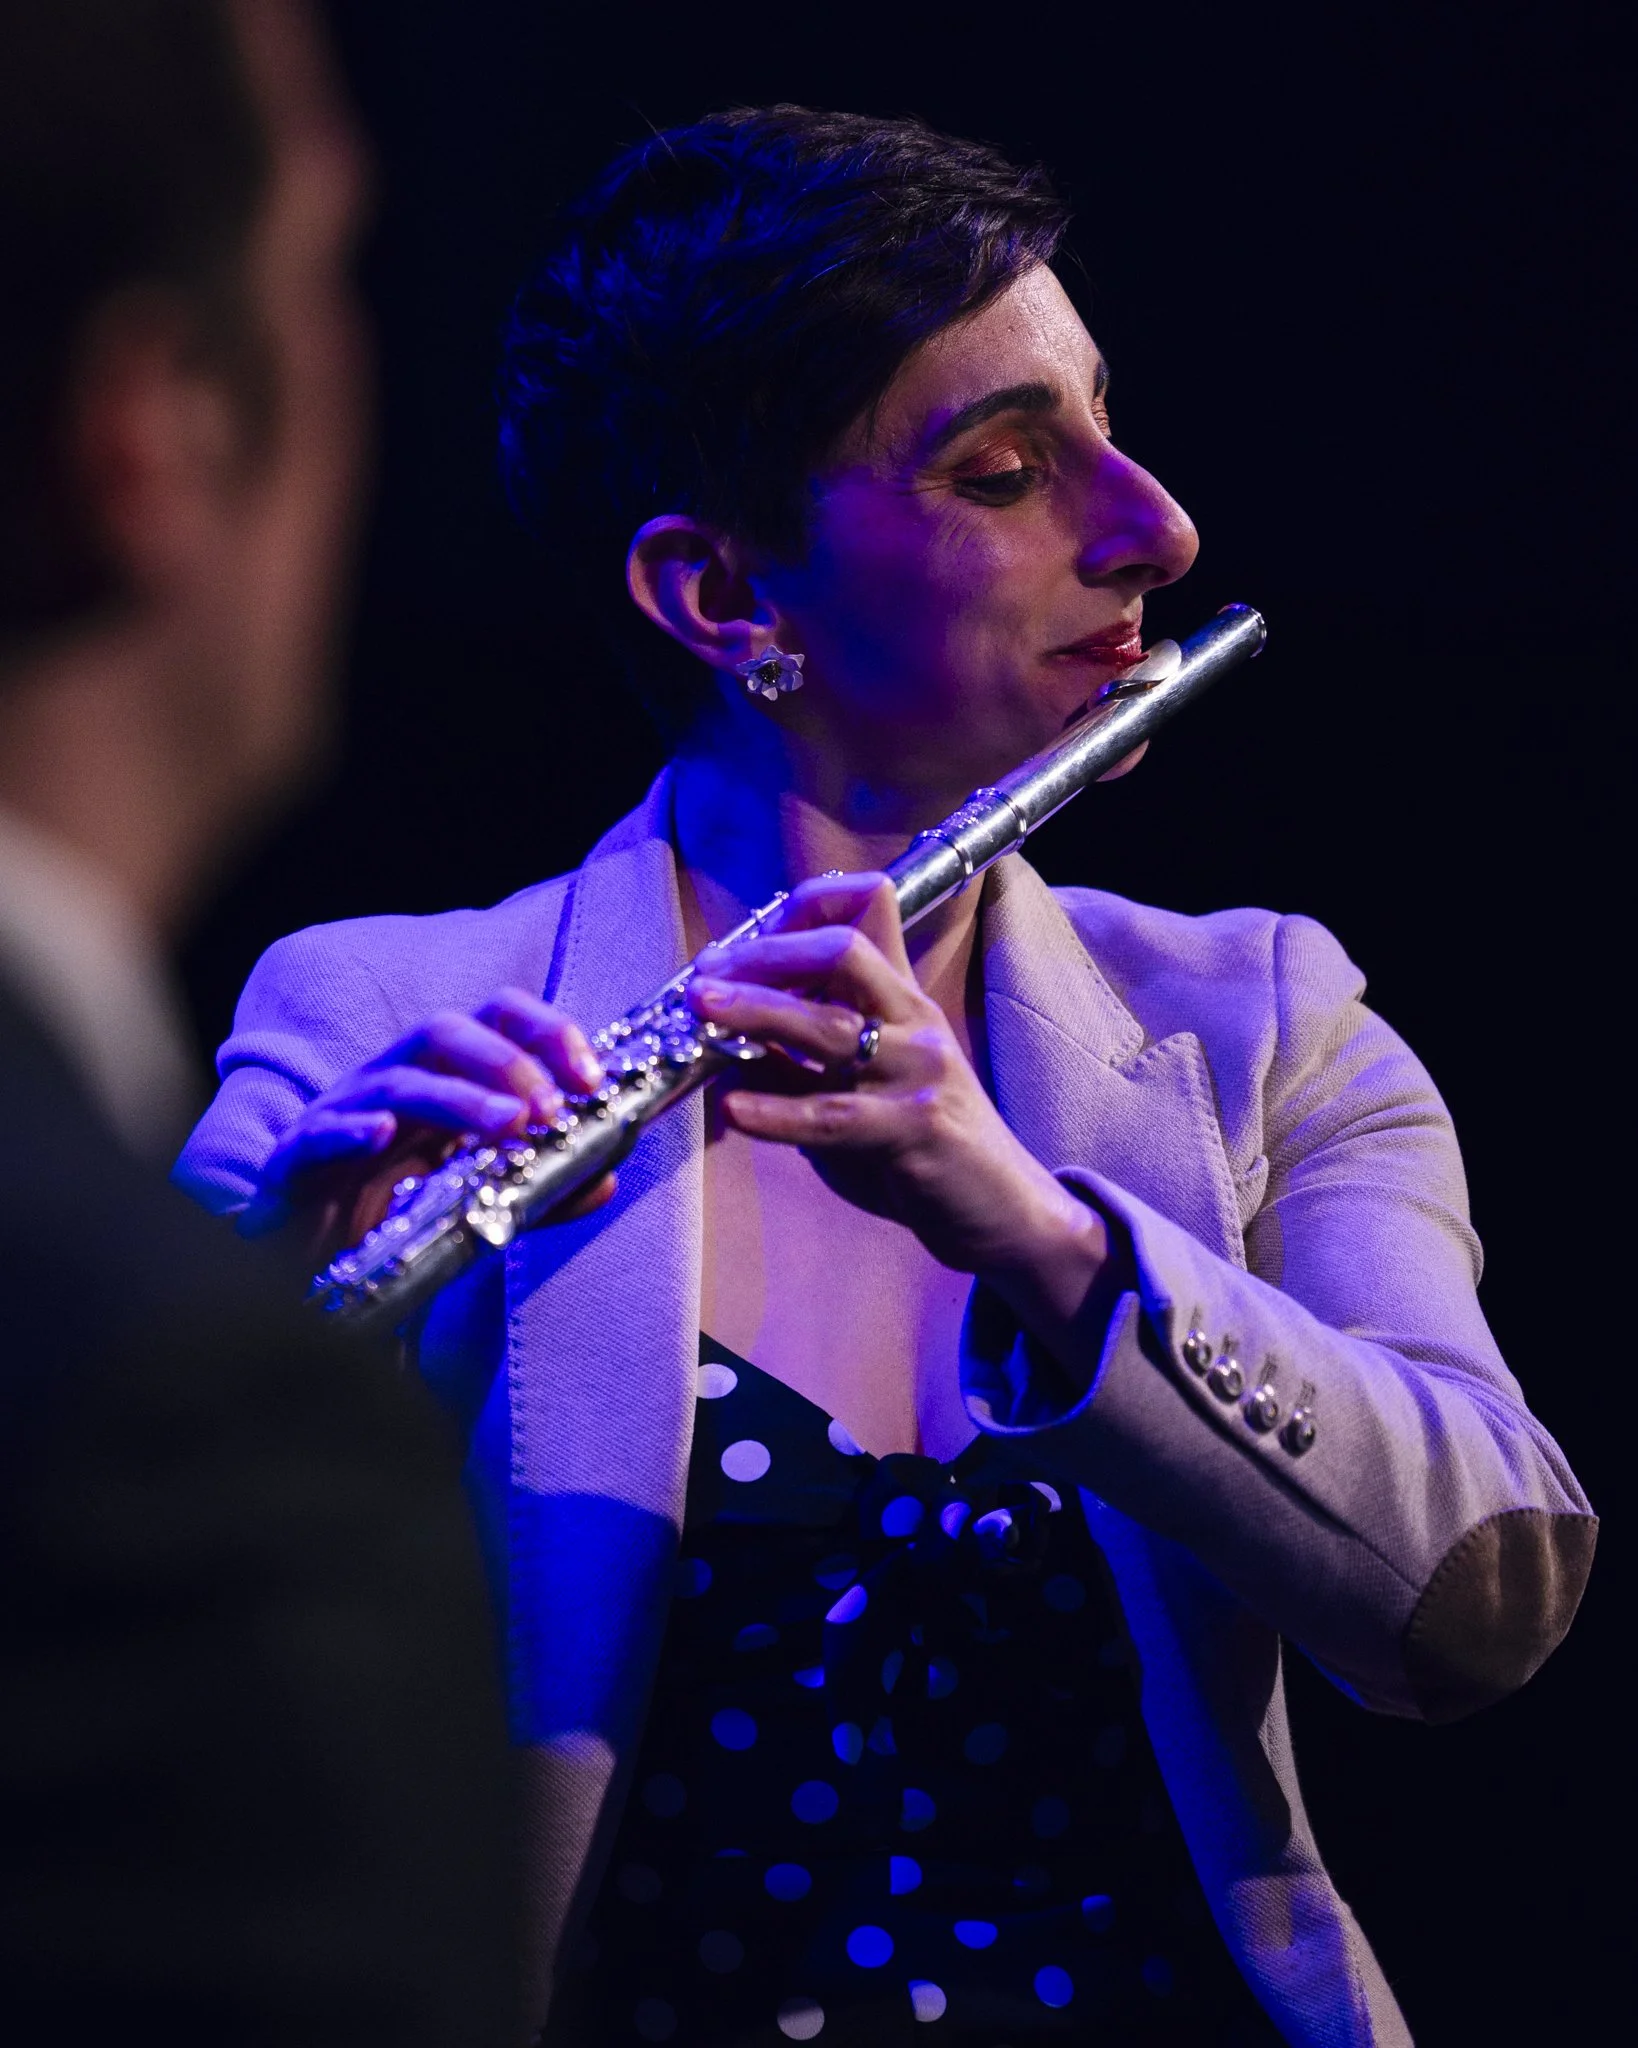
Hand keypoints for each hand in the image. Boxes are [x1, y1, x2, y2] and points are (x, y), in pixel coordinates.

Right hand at [244, 987, 614, 1258]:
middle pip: (446, 1032)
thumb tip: (602, 1178)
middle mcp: (391, 1082)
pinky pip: (318, 1134)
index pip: (495, 1020)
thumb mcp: (483, 1201)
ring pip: (397, 1081)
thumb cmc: (390, 1215)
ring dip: (459, 1098)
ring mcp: (340, 1116)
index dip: (547, 1033)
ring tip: (510, 1125)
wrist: (304, 1265)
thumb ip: (542, 1188)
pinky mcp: (295, 1162)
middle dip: (508, 1062)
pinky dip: (352, 1130)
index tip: (594, 1079)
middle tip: (554, 1110)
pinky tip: (383, 1135)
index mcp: (439, 1078)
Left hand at [688, 874, 1117, 1331]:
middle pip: (842, 950)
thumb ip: (797, 1061)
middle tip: (706, 977)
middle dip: (766, 955)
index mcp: (900, 1000)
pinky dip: (778, 1111)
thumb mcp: (855, 1088)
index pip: (868, 910)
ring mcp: (918, 1070)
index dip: (800, 909)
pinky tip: (735, 1109)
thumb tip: (721, 1037)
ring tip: (703, 1011)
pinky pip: (836, 1115)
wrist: (999, 1206)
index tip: (738, 943)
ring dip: (759, 1010)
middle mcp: (913, 1021)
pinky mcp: (917, 1126)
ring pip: (831, 1025)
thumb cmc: (919, 1143)